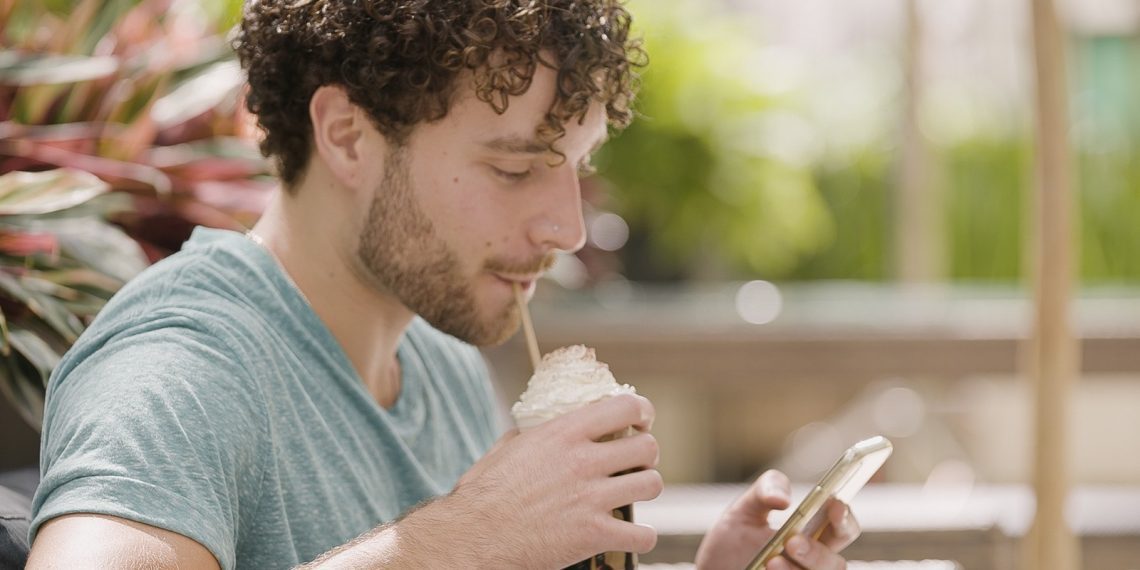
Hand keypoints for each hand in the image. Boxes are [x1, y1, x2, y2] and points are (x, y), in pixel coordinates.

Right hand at [426, 394, 663, 567]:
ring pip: (652, 485)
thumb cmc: (482, 494)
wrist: (474, 537)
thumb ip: (529, 434)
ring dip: (645, 490)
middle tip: (636, 464)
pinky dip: (642, 537)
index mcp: (563, 433)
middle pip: (647, 447)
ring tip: (632, 495)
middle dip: (647, 455)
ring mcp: (591, 498)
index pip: (626, 407)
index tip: (642, 422)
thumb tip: (537, 428)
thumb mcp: (505, 449)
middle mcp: (583, 461)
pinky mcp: (594, 534)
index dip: (643, 412)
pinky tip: (631, 535)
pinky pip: (643, 534)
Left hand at [694, 470, 859, 569]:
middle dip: (818, 552)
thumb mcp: (743, 510)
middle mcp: (812, 562)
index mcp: (812, 534)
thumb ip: (764, 491)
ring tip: (771, 561)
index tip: (834, 505)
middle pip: (836, 563)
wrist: (714, 568)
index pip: (842, 527)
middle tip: (792, 542)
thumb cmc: (732, 541)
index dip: (844, 517)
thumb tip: (783, 499)